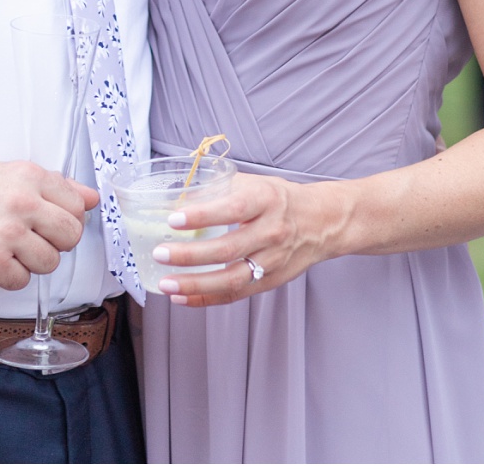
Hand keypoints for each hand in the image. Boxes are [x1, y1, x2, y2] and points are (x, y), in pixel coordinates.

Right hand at [0, 162, 98, 290]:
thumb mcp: (15, 174)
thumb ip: (58, 186)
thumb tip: (93, 199)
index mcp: (32, 177)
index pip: (79, 206)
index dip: (69, 219)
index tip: (51, 223)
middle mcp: (23, 203)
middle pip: (72, 236)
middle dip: (58, 242)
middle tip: (36, 239)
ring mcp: (6, 234)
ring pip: (50, 263)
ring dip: (33, 262)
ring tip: (12, 250)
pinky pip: (21, 281)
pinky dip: (10, 277)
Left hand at [152, 174, 353, 306]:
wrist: (323, 222)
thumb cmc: (283, 199)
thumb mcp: (258, 184)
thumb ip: (223, 188)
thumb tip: (179, 194)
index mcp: (267, 201)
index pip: (233, 209)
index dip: (202, 216)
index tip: (174, 219)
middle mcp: (272, 231)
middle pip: (228, 248)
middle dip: (190, 255)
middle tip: (160, 253)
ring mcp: (273, 260)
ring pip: (232, 278)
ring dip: (195, 284)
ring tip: (166, 284)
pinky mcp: (271, 280)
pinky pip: (237, 294)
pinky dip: (207, 299)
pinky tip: (183, 298)